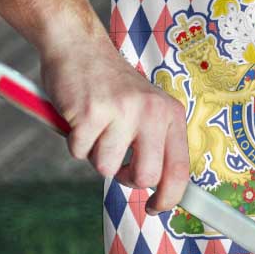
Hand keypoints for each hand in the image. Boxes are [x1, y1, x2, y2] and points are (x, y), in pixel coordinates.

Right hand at [40, 35, 189, 214]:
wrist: (78, 46)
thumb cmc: (111, 86)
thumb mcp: (146, 108)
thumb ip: (155, 143)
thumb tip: (161, 189)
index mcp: (170, 113)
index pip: (180, 169)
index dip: (169, 198)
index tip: (156, 207)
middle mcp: (152, 112)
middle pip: (145, 177)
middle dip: (126, 178)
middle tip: (116, 162)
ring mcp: (122, 112)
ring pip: (107, 168)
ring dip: (95, 154)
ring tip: (96, 127)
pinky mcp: (91, 113)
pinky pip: (79, 153)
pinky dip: (74, 142)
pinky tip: (79, 117)